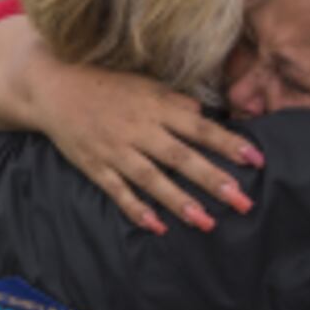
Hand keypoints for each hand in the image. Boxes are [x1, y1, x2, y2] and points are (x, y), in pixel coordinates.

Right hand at [33, 67, 260, 234]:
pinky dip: (136, 209)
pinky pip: (118, 191)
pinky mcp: (95, 166)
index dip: (228, 143)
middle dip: (213, 181)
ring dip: (179, 202)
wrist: (53, 86)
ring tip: (206, 222)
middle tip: (242, 202)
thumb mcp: (145, 82)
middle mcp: (139, 129)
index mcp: (156, 106)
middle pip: (181, 158)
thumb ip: (176, 100)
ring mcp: (116, 150)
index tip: (256, 159)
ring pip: (152, 179)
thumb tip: (205, 113)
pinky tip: (157, 227)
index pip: (199, 127)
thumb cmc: (104, 82)